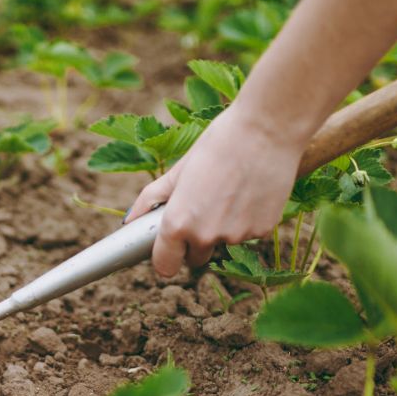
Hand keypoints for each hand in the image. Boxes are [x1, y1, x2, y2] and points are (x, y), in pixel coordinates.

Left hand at [126, 105, 305, 277]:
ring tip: (232, 190)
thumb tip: (129, 220)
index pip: (165, 266)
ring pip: (225, 242)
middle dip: (197, 241)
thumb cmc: (219, 143)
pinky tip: (251, 191)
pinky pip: (249, 233)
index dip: (167, 257)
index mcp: (178, 223)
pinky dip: (248, 219)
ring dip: (225, 226)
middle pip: (196, 257)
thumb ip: (151, 199)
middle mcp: (205, 236)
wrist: (267, 128)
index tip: (172, 248)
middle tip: (205, 207)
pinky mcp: (263, 231)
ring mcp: (236, 236)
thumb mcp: (179, 169)